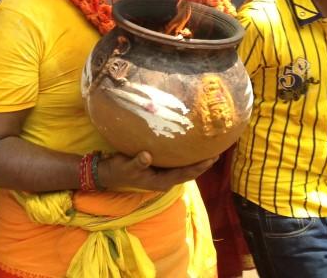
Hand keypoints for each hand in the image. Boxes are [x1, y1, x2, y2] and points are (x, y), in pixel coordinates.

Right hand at [99, 151, 216, 192]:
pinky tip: (188, 145)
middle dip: (203, 163)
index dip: (199, 167)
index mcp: (161, 182)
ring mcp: (162, 174)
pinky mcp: (159, 167)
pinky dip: (185, 155)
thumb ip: (137, 163)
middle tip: (217, 152)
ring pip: (184, 167)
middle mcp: (165, 179)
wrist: (108, 173)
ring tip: (208, 148)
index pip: (185, 175)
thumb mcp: (127, 167)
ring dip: (196, 160)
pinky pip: (176, 162)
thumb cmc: (119, 171)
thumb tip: (147, 156)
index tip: (211, 159)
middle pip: (189, 172)